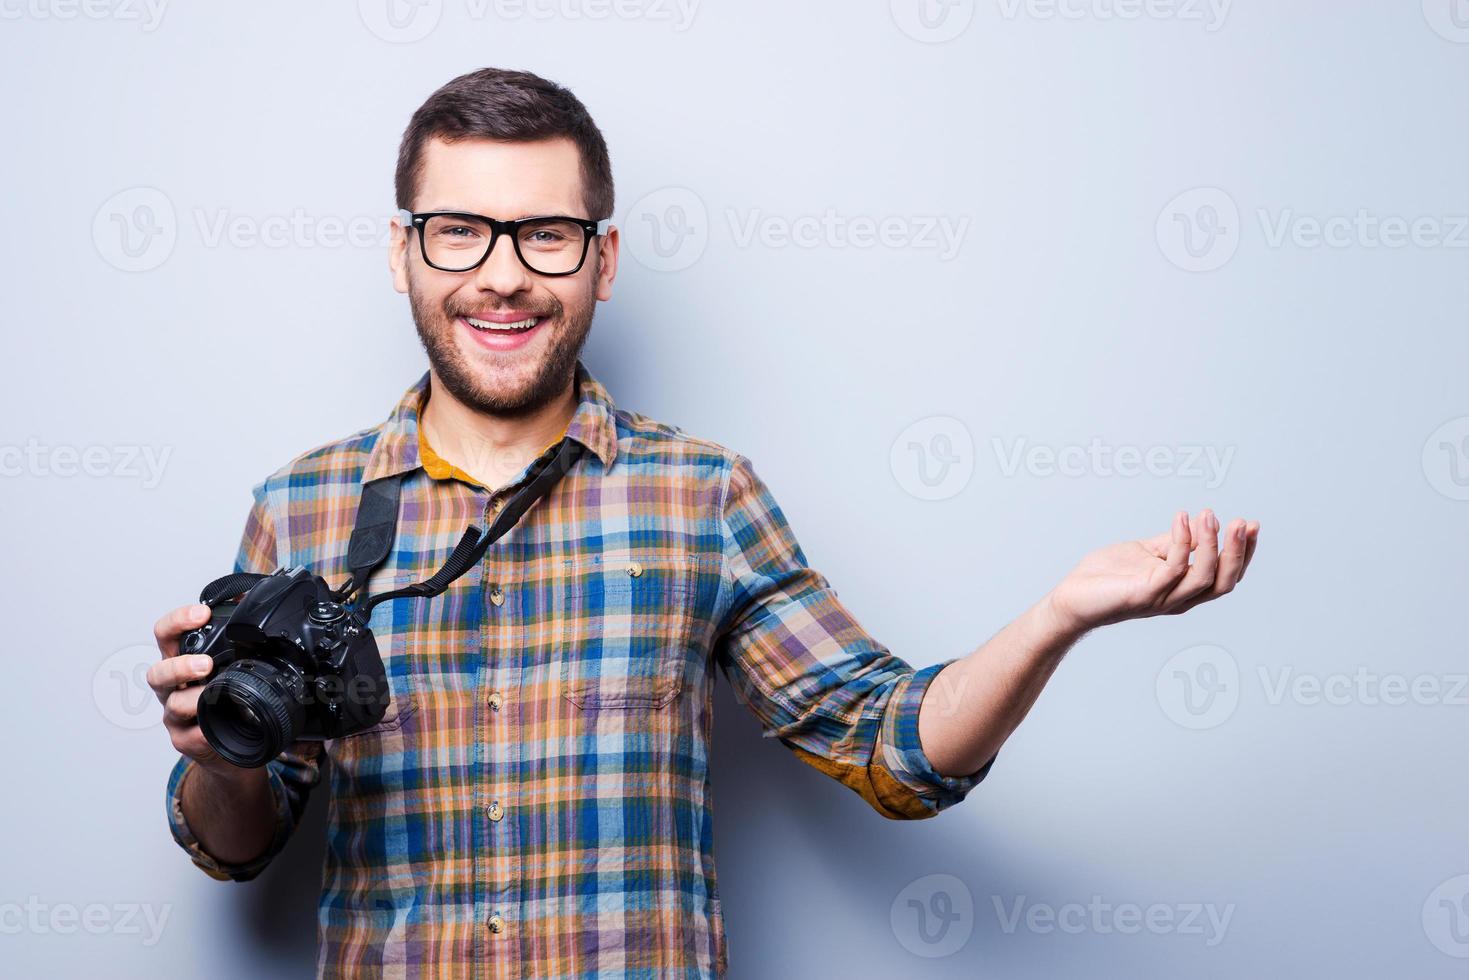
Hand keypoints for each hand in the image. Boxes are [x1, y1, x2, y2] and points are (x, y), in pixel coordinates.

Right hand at [147, 603, 239, 776]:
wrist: (234, 741)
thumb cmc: (228, 697)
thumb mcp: (231, 662)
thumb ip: (235, 634)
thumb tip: (249, 599)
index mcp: (181, 660)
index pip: (166, 635)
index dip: (178, 621)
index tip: (201, 613)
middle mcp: (173, 687)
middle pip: (158, 672)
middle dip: (180, 666)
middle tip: (205, 664)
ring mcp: (175, 714)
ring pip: (173, 705)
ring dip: (193, 699)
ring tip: (212, 695)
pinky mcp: (184, 740)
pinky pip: (190, 736)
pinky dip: (203, 731)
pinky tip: (214, 727)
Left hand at [1043, 509, 1259, 635]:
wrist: (1072, 597)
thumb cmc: (1107, 576)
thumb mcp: (1147, 552)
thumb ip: (1175, 542)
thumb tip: (1203, 522)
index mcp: (1183, 589)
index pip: (1224, 575)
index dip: (1243, 553)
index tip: (1251, 525)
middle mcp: (1178, 598)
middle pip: (1223, 582)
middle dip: (1238, 552)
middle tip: (1241, 522)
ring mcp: (1162, 599)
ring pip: (1203, 577)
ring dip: (1211, 544)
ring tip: (1211, 515)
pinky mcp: (1143, 595)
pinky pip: (1172, 569)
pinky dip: (1181, 542)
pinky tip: (1181, 519)